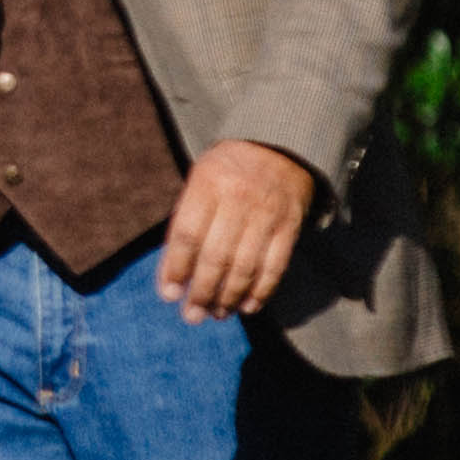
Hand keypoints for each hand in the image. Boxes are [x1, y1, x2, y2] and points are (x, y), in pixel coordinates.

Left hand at [156, 142, 317, 319]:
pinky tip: (247, 306)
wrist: (280, 145)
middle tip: (192, 315)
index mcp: (208, 183)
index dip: (175, 268)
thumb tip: (174, 273)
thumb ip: (188, 218)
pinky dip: (261, 291)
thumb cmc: (228, 169)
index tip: (169, 294)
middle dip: (201, 292)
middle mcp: (238, 198)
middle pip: (216, 257)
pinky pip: (275, 266)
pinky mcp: (290, 226)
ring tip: (216, 313)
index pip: (187, 234)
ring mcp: (267, 213)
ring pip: (245, 267)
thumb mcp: (200, 178)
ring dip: (228, 298)